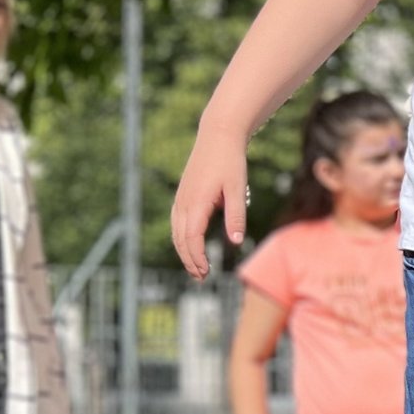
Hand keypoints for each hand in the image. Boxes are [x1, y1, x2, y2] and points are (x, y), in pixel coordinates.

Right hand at [172, 126, 248, 278]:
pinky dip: (180, 239)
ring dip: (184, 252)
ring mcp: (181, 198)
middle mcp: (184, 202)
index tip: (206, 272)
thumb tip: (236, 242)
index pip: (192, 239)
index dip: (198, 258)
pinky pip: (176, 222)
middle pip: (181, 240)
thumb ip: (236, 215)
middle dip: (190, 261)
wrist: (218, 135)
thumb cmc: (231, 162)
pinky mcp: (182, 194)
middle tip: (201, 278)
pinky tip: (189, 246)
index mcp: (197, 203)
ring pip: (176, 232)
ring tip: (196, 268)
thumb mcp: (238, 189)